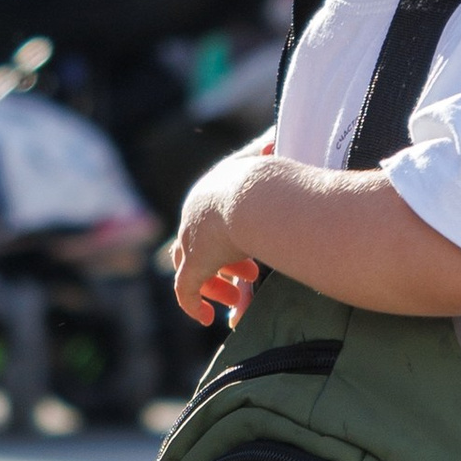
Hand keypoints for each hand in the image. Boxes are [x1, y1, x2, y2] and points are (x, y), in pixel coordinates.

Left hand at [169, 156, 262, 325]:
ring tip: (234, 297)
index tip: (254, 254)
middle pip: (196, 242)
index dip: (232, 239)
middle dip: (223, 261)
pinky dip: (193, 304)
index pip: (212, 219)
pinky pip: (185, 290)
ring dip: (212, 283)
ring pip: (188, 266)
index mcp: (213, 190)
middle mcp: (196, 214)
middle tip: (249, 274)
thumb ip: (270, 155)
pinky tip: (206, 319)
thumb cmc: (274, 179)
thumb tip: (274, 141)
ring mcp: (192, 239)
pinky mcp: (194, 262)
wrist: (258, 194)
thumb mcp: (270, 162)